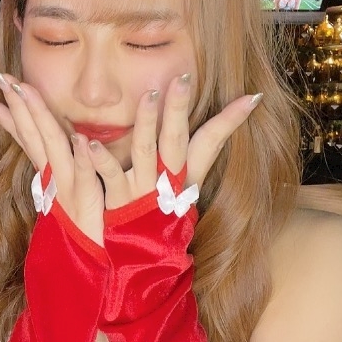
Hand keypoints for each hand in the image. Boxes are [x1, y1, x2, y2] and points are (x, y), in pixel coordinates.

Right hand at [0, 72, 104, 244]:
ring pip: (53, 146)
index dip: (10, 114)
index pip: (27, 137)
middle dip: (19, 104)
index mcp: (51, 174)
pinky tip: (82, 139)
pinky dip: (82, 158)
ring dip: (40, 118)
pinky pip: (85, 177)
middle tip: (2, 78)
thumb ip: (65, 171)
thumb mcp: (70, 197)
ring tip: (28, 92)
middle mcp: (54, 178)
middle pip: (34, 134)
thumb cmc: (81, 231)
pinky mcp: (87, 203)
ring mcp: (67, 189)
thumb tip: (61, 148)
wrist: (82, 271)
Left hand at [90, 74, 262, 210]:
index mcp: (184, 174)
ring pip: (145, 150)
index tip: (252, 96)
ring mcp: (143, 191)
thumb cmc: (165, 218)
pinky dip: (99, 159)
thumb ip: (201, 155)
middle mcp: (166, 180)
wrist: (148, 261)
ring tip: (148, 95)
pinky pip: (110, 177)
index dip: (231, 119)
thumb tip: (224, 133)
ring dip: (147, 122)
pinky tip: (89, 142)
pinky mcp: (118, 203)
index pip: (211, 140)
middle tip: (183, 80)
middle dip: (180, 108)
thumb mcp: (188, 188)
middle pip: (176, 138)